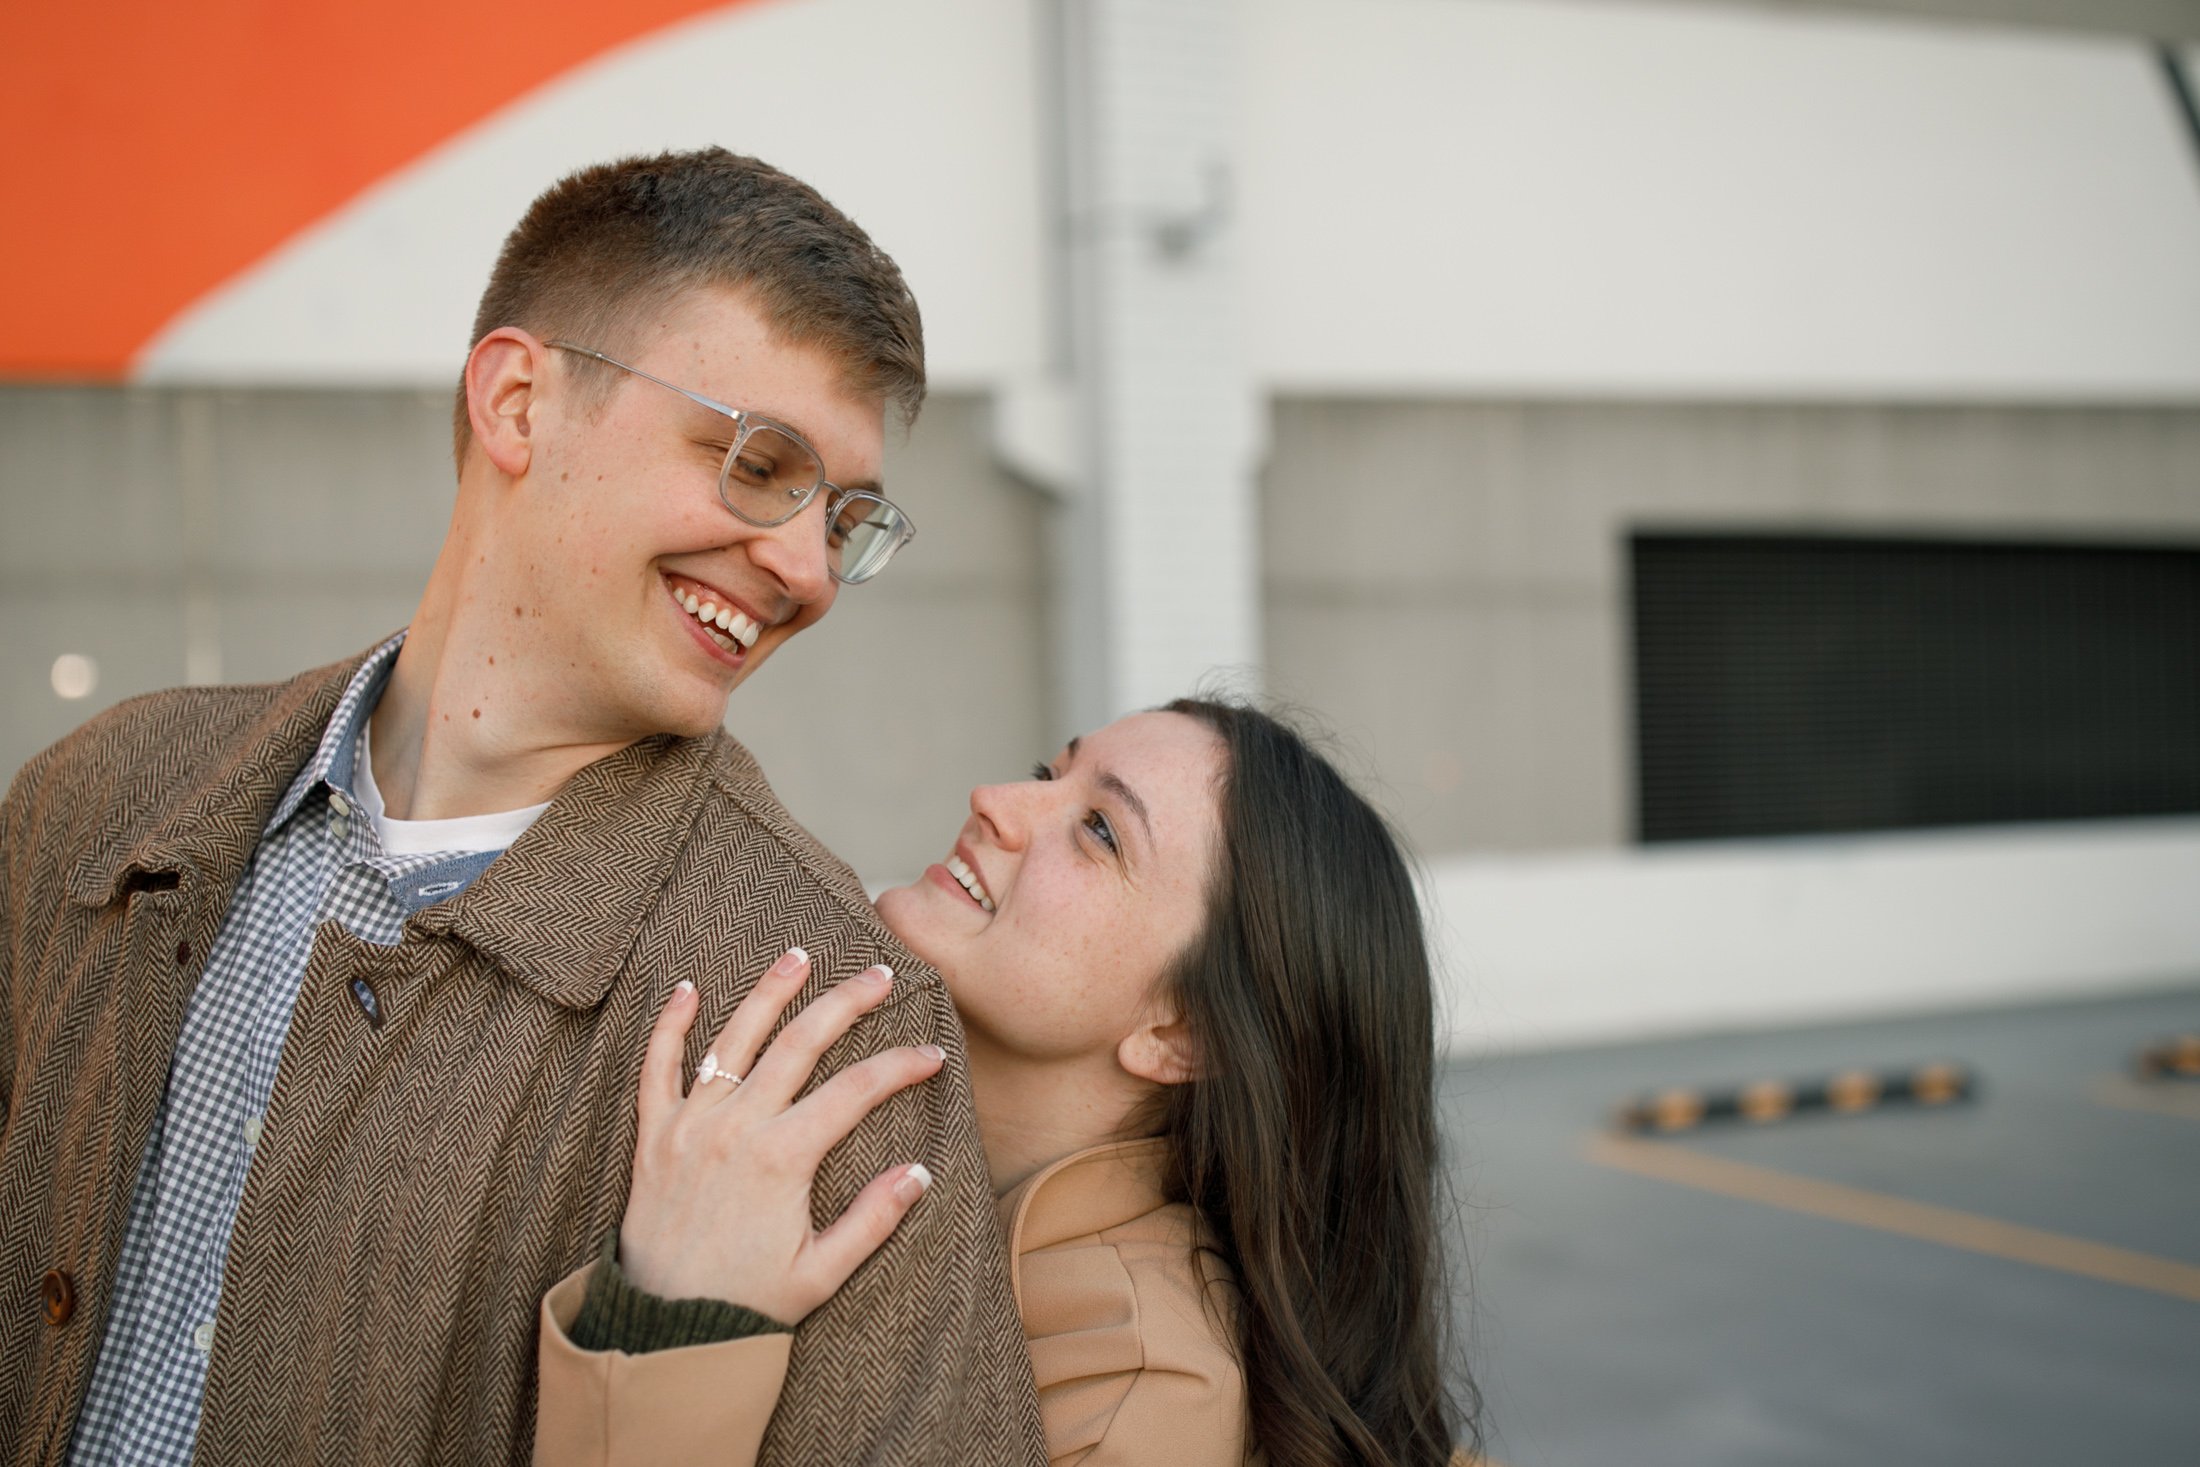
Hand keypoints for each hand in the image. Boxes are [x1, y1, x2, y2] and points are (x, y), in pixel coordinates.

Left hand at [616, 948, 945, 1323]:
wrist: (662, 1330)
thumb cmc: (745, 1306)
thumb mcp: (821, 1273)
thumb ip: (872, 1220)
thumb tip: (920, 1172)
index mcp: (782, 1158)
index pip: (855, 1091)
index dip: (899, 1067)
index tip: (931, 1055)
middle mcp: (735, 1128)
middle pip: (799, 1044)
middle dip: (845, 1003)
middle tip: (878, 975)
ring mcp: (690, 1126)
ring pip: (733, 1039)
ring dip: (768, 993)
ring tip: (799, 956)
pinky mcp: (653, 1137)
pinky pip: (657, 1068)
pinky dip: (669, 1026)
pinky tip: (685, 989)